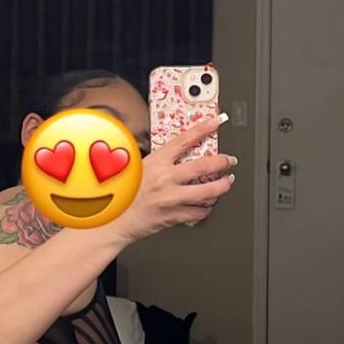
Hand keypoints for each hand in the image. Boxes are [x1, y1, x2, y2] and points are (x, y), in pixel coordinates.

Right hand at [102, 116, 235, 245]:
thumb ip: (157, 160)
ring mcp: (172, 198)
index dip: (204, 128)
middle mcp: (166, 179)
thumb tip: (175, 153)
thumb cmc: (122, 194)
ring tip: (227, 182)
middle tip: (230, 160)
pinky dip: (206, 208)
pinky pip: (199, 213)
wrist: (113, 221)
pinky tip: (207, 204)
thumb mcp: (136, 168)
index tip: (216, 122)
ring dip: (223, 186)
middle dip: (223, 161)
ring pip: (208, 191)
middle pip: (204, 166)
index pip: (185, 140)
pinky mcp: (174, 216)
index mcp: (156, 162)